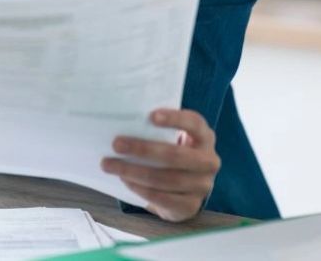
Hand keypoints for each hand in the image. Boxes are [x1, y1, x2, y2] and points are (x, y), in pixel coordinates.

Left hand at [101, 108, 219, 222]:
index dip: (175, 119)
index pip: (195, 123)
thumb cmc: (172, 156)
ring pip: (167, 179)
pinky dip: (141, 189)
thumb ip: (157, 131)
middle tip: (116, 144)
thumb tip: (121, 121)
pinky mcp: (191, 206)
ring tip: (111, 165)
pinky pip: (163, 198)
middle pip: (176, 155)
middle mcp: (209, 161)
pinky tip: (125, 181)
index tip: (151, 116)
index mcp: (205, 137)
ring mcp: (203, 185)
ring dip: (134, 172)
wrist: (183, 192)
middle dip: (143, 149)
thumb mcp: (172, 140)